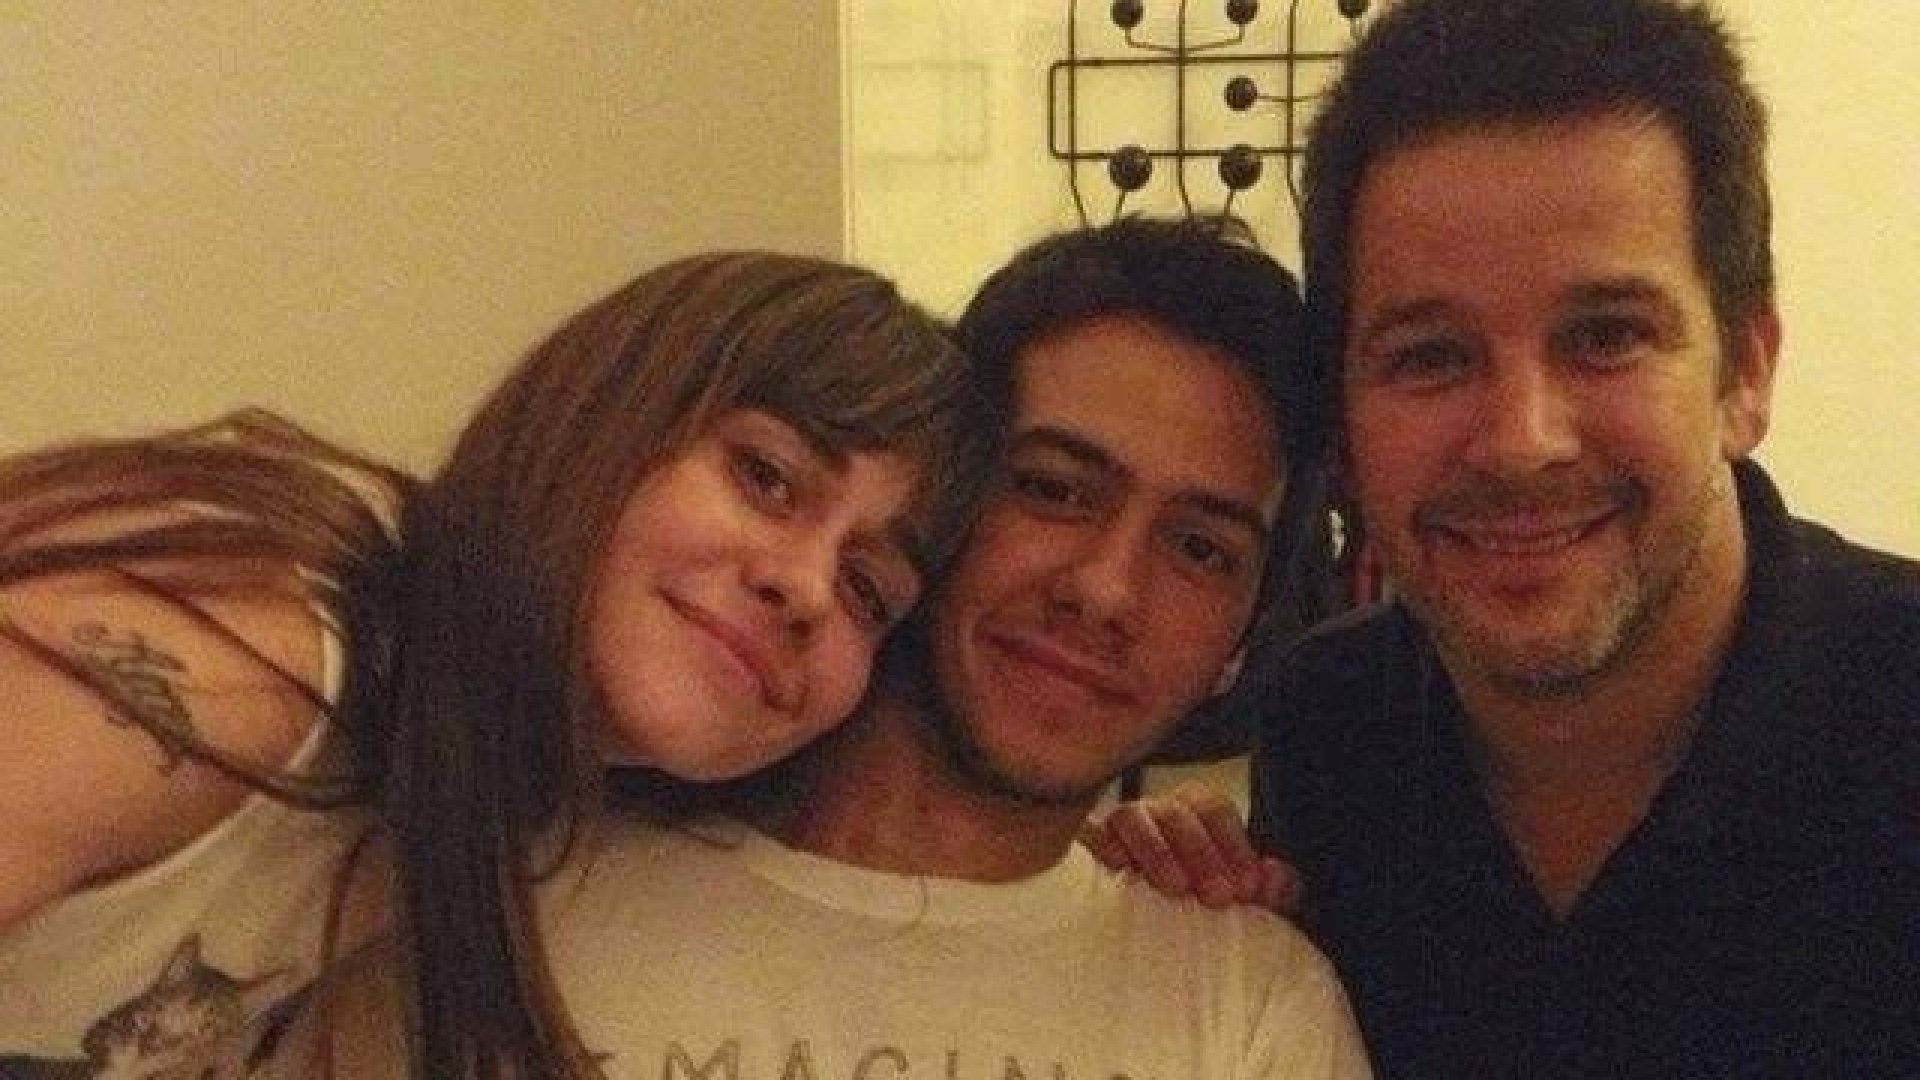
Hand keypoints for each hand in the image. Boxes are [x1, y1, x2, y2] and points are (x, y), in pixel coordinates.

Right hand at [1081, 785, 1300, 912]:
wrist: (1143, 933)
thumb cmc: (1200, 903)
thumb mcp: (1242, 896)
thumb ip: (1272, 888)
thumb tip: (1275, 878)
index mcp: (1195, 813)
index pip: (1215, 810)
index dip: (1234, 846)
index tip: (1247, 888)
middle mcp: (1156, 813)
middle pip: (1177, 813)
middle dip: (1202, 854)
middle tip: (1219, 898)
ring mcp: (1118, 826)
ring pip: (1133, 817)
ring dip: (1158, 851)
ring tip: (1176, 888)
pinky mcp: (1086, 843)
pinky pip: (1088, 831)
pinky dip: (1104, 843)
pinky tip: (1118, 866)